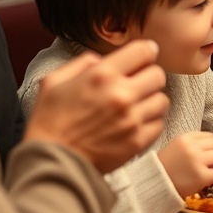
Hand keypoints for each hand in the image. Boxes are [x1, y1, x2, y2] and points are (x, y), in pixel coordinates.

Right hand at [24, 40, 168, 173]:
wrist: (50, 162)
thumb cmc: (50, 121)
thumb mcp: (54, 81)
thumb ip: (81, 63)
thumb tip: (103, 59)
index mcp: (101, 75)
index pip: (144, 50)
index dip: (145, 52)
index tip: (142, 58)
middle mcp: (121, 94)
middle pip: (158, 74)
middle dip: (148, 77)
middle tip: (137, 85)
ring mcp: (132, 119)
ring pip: (162, 99)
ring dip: (151, 100)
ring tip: (136, 106)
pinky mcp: (138, 140)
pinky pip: (159, 123)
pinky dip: (151, 122)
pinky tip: (135, 123)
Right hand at [158, 131, 212, 197]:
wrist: (153, 185)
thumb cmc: (165, 168)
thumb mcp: (177, 148)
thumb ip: (195, 145)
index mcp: (185, 138)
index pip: (211, 136)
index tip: (211, 154)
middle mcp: (192, 147)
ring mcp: (197, 161)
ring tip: (210, 171)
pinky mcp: (201, 176)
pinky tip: (207, 181)